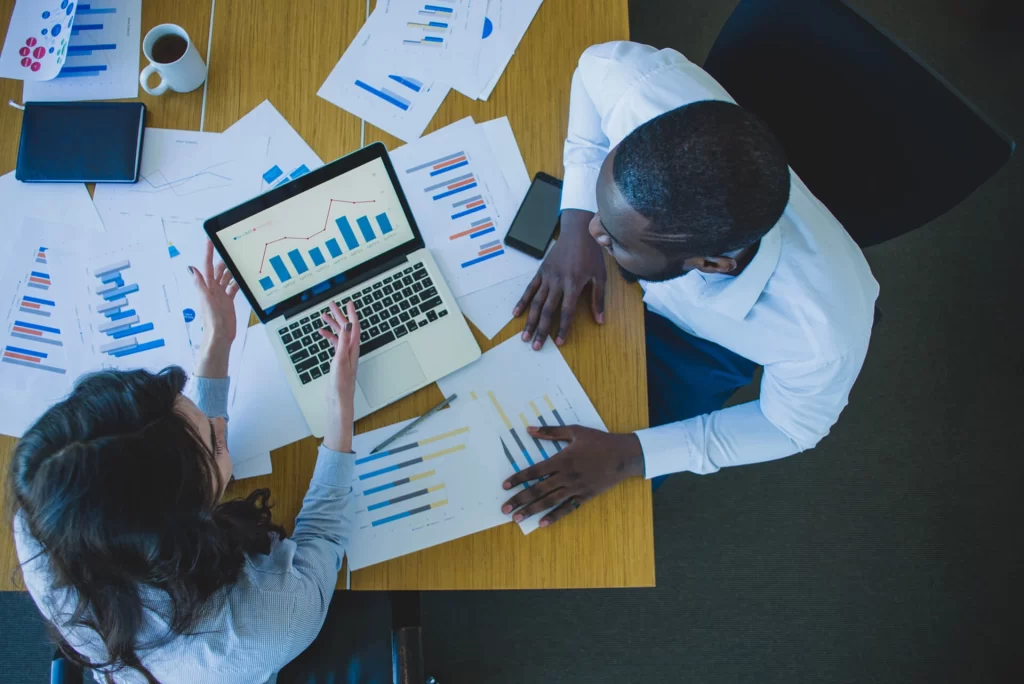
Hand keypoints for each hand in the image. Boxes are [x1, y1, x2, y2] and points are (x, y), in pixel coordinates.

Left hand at [191, 240, 239, 377]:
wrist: (220, 336)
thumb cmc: (212, 321)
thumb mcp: (206, 301)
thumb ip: (200, 285)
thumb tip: (191, 269)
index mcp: (207, 287)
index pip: (207, 266)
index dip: (208, 253)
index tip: (210, 240)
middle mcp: (213, 289)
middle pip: (219, 269)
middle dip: (223, 259)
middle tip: (231, 249)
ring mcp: (221, 294)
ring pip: (227, 277)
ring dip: (232, 269)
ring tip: (239, 261)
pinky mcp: (228, 301)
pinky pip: (233, 287)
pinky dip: (237, 282)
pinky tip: (242, 278)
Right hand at [318, 301, 359, 452]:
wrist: (338, 401)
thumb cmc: (341, 385)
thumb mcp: (341, 360)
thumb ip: (344, 342)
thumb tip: (347, 325)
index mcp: (353, 349)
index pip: (354, 327)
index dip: (351, 314)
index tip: (348, 303)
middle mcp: (351, 351)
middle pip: (346, 329)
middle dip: (340, 316)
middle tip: (332, 305)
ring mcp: (345, 356)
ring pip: (340, 336)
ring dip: (333, 325)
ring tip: (324, 315)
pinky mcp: (338, 362)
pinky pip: (334, 345)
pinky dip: (329, 337)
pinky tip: (322, 333)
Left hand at [501, 425, 643, 527]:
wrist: (624, 455)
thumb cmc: (599, 441)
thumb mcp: (575, 431)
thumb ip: (551, 432)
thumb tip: (529, 429)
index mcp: (562, 460)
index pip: (534, 471)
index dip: (518, 479)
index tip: (505, 486)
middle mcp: (566, 476)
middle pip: (538, 489)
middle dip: (519, 499)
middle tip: (505, 509)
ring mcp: (575, 488)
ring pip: (549, 501)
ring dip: (532, 510)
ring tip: (517, 518)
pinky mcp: (585, 496)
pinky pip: (567, 509)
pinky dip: (554, 516)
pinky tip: (542, 524)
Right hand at [513, 209, 605, 349]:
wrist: (577, 232)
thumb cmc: (591, 255)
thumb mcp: (600, 276)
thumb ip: (598, 299)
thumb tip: (600, 320)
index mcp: (573, 284)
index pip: (566, 311)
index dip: (562, 328)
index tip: (559, 342)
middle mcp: (557, 282)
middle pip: (547, 310)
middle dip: (541, 330)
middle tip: (536, 346)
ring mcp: (547, 276)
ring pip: (536, 302)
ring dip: (529, 321)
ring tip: (525, 336)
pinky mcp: (540, 272)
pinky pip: (529, 289)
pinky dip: (522, 302)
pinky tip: (516, 314)